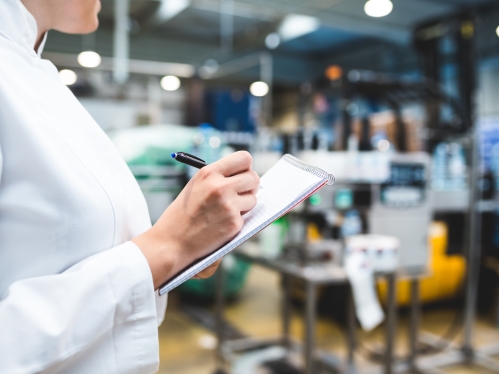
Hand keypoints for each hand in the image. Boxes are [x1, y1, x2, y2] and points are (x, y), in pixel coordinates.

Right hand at [133, 151, 258, 288]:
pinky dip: (237, 220)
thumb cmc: (182, 214)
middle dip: (250, 186)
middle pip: (254, 178)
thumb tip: (244, 174)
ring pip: (253, 198)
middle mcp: (220, 187)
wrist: (172, 242)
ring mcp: (228, 205)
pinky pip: (246, 217)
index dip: (246, 167)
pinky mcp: (234, 223)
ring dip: (245, 204)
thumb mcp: (195, 186)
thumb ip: (218, 177)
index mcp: (209, 173)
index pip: (244, 158)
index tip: (242, 174)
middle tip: (241, 193)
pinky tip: (221, 224)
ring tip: (225, 210)